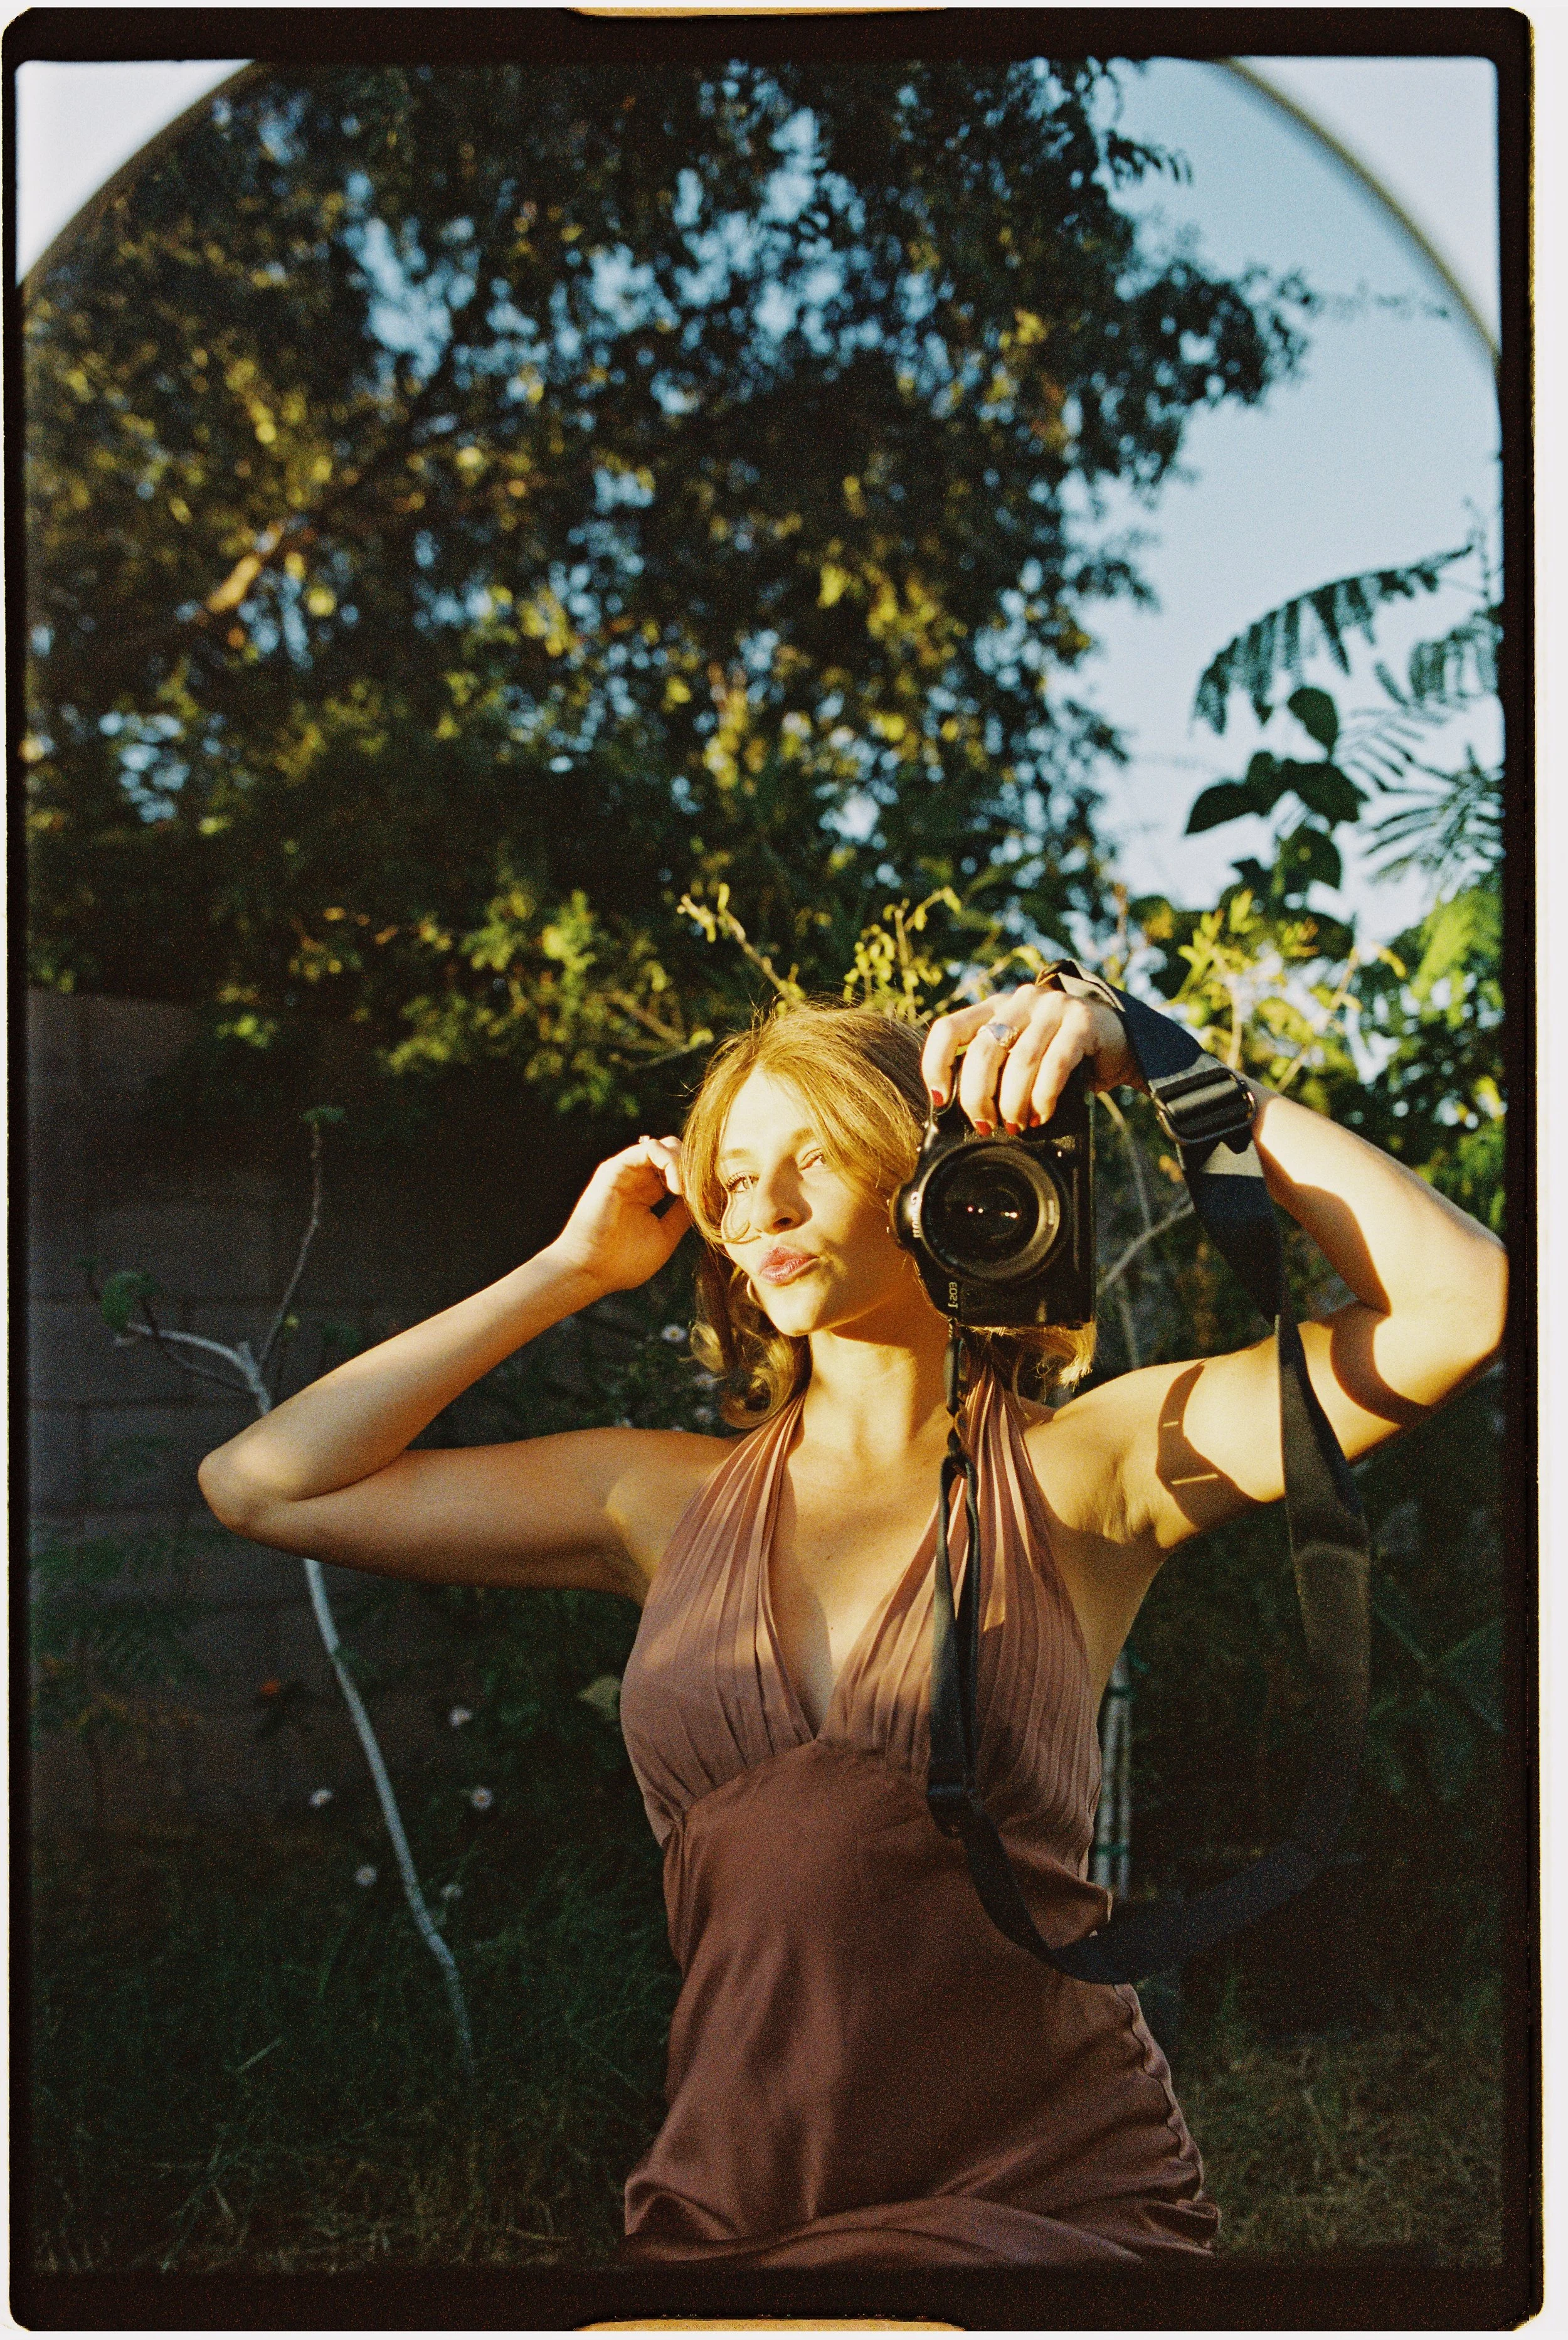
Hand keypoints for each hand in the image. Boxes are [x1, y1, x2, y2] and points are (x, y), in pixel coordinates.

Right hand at [545, 1135, 691, 1296]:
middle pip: (676, 1153)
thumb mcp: (665, 1236)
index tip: (710, 1201)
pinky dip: (670, 1162)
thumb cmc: (623, 1262)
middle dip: (696, 1168)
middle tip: (703, 1194)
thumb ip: (682, 1214)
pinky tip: (677, 1188)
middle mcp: (637, 1178)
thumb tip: (704, 1197)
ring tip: (688, 1193)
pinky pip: (648, 1148)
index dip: (699, 1179)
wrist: (590, 1271)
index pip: (680, 1169)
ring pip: (666, 1146)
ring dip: (685, 1165)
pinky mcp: (615, 1169)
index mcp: (648, 1192)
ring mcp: (626, 1171)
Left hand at [921, 981, 1140, 1134]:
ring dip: (1014, 1101)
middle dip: (978, 1096)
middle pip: (983, 1050)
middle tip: (984, 1124)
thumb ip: (996, 1070)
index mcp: (996, 1007)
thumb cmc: (1061, 1057)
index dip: (936, 1064)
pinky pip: (1055, 1063)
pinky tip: (1042, 1114)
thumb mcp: (1021, 1057)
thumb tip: (966, 1113)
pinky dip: (1044, 1096)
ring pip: (1020, 1060)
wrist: (1120, 1043)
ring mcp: (1053, 1007)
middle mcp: (1020, 1000)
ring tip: (1017, 1125)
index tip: (940, 1098)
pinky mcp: (1082, 1021)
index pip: (949, 1028)